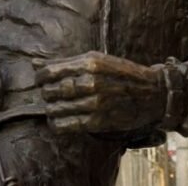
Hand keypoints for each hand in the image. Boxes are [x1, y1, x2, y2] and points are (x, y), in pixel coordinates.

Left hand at [34, 51, 165, 133]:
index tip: (41, 80)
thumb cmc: (123, 74)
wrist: (152, 93)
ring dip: (51, 109)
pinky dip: (57, 124)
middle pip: (50, 90)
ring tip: (56, 107)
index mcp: (90, 63)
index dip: (40, 77)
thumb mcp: (97, 61)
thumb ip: (66, 63)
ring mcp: (95, 103)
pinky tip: (58, 120)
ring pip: (55, 109)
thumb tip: (35, 63)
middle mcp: (91, 81)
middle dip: (46, 93)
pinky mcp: (98, 121)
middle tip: (51, 94)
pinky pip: (66, 125)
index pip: (49, 71)